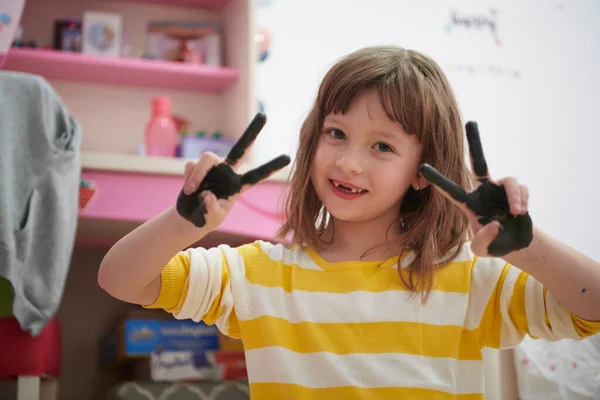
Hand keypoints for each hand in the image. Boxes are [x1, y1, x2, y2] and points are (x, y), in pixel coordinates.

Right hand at [176, 113, 290, 228]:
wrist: (188, 216)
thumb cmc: (205, 218)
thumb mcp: (212, 219)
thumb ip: (212, 209)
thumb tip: (207, 192)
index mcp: (238, 186)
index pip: (257, 174)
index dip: (271, 167)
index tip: (288, 157)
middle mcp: (227, 171)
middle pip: (241, 147)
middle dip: (252, 131)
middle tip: (265, 115)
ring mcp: (212, 167)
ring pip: (207, 157)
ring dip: (198, 174)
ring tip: (192, 191)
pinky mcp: (196, 166)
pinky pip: (191, 166)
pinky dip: (189, 178)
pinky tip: (188, 190)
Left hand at [418, 121, 532, 256]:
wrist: (517, 244)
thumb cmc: (494, 244)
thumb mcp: (483, 250)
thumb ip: (483, 241)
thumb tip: (494, 222)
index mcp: (467, 204)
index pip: (449, 189)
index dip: (437, 179)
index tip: (422, 166)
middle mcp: (482, 191)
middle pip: (478, 162)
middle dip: (476, 142)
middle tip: (471, 121)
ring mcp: (500, 189)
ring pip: (509, 180)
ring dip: (515, 196)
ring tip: (517, 213)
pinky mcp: (517, 192)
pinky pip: (521, 189)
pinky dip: (523, 201)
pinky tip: (520, 213)